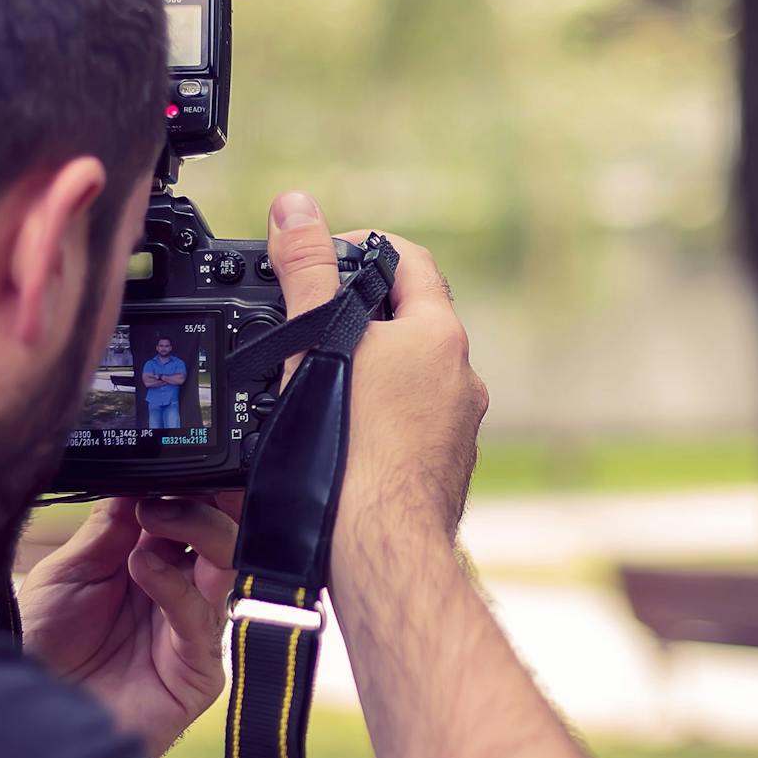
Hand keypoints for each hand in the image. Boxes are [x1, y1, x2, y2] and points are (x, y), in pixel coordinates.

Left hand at [18, 496, 240, 757]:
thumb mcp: (69, 573)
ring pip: (227, 566)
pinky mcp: (198, 671)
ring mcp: (195, 630)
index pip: (194, 516)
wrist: (25, 720)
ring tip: (153, 516)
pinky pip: (203, 619)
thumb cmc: (45, 650)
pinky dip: (176, 585)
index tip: (175, 458)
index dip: (192, 486)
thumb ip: (111, 529)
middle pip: (224, 534)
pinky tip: (143, 566)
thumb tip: (145, 478)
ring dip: (195, 529)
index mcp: (157, 565)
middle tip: (173, 483)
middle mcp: (183, 594)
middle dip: (207, 499)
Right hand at [266, 192, 487, 572]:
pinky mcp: (444, 469)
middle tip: (310, 320)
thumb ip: (308, 272)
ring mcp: (457, 428)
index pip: (409, 262)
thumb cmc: (349, 449)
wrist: (379, 550)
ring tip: (317, 382)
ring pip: (413, 379)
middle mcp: (462, 378)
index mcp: (439, 336)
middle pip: (412, 320)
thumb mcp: (318, 345)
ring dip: (371, 370)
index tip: (325, 256)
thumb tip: (296, 207)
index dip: (364, 247)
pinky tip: (341, 435)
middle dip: (363, 314)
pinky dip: (380, 418)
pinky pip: (411, 427)